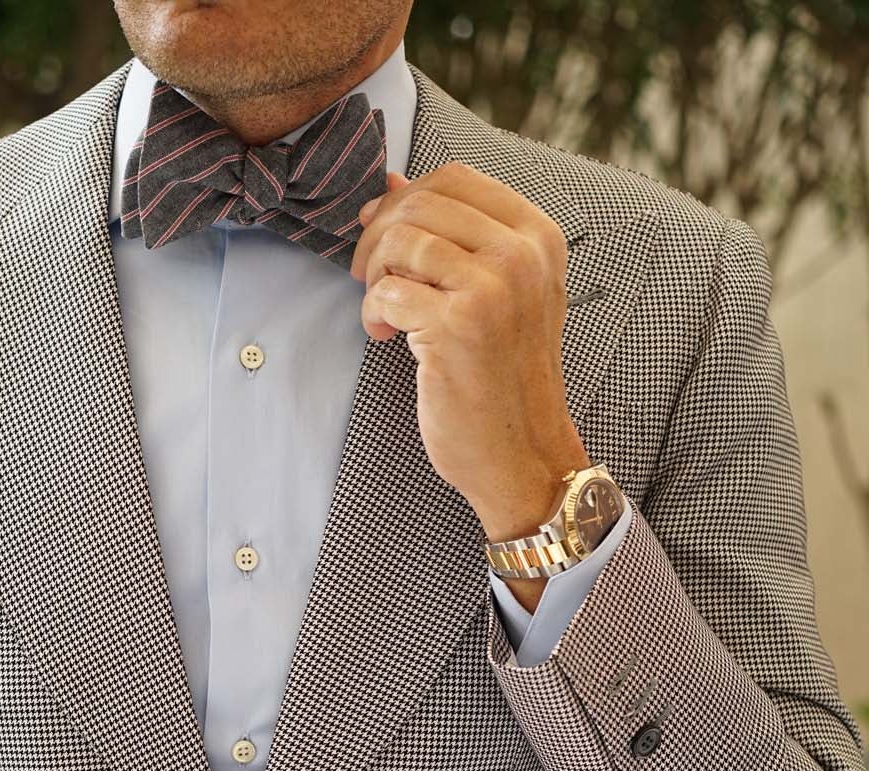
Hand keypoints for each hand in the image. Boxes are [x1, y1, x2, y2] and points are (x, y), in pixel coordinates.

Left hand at [349, 165, 590, 547]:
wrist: (522, 454)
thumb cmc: (503, 378)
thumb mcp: (497, 295)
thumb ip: (454, 237)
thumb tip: (390, 184)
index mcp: (537, 237)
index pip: (455, 179)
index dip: (405, 200)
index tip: (384, 237)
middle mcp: (521, 255)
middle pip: (421, 203)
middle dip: (379, 236)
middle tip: (370, 277)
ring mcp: (493, 288)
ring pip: (400, 240)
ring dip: (375, 275)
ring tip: (385, 312)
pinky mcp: (458, 326)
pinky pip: (388, 292)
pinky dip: (374, 313)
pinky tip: (387, 337)